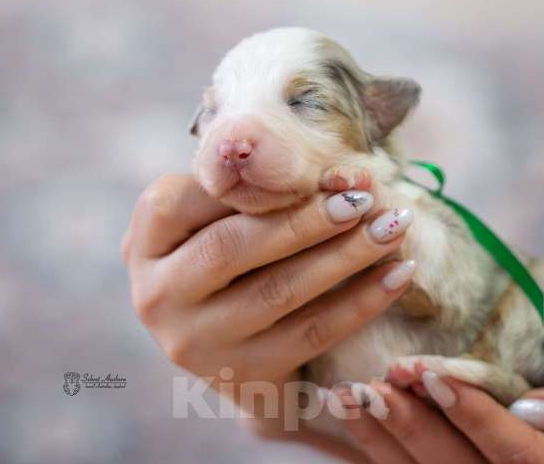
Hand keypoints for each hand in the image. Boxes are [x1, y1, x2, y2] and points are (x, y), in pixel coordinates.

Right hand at [121, 173, 416, 423]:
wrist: (233, 346)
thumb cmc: (233, 252)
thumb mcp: (220, 215)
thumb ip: (252, 189)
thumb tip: (341, 171)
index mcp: (144, 241)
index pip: (190, 198)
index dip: (254, 181)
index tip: (318, 166)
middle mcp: (157, 296)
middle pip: (234, 248)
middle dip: (306, 218)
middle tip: (363, 197)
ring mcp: (195, 344)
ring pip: (278, 292)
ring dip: (345, 256)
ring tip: (394, 227)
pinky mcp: (241, 376)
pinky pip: (312, 333)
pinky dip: (361, 301)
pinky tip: (398, 273)